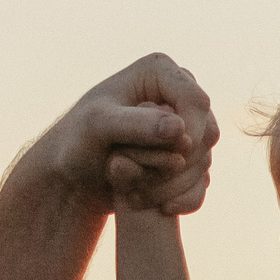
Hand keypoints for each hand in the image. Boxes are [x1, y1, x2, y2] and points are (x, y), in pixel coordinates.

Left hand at [33, 53, 220, 217]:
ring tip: (140, 194)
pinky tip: (161, 208)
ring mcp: (182, 124)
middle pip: (208, 131)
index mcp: (159, 71)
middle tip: (146, 181)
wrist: (71, 169)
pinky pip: (201, 178)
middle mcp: (176, 93)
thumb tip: (179, 128)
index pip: (197, 101)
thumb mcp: (99, 128)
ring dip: (179, 183)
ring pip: (206, 157)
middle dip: (182, 161)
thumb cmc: (77, 140)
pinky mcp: (183, 153)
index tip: (174, 159)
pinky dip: (184, 195)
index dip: (192, 132)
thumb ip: (136, 125)